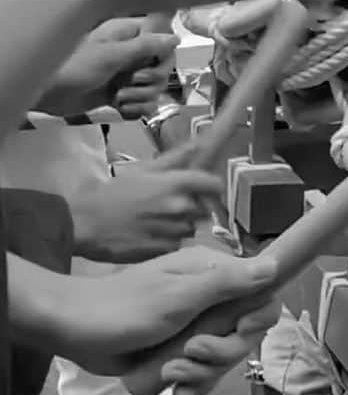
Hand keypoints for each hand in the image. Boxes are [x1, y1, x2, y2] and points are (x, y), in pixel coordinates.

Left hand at [37, 20, 177, 116]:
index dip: (164, 54)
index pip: (164, 40)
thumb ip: (144, 47)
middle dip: (151, 81)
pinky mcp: (121, 95)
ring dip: (141, 97)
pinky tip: (119, 108)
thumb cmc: (74, 66)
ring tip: (118, 97)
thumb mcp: (110, 54)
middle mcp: (131, 53)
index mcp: (129, 34)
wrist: (47, 93)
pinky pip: (144, 104)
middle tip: (130, 83)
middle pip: (164, 68)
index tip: (154, 63)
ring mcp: (126, 75)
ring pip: (155, 89)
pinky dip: (135, 109)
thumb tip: (176, 38)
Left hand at [57, 243, 278, 374]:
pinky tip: (170, 386)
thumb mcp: (179, 295)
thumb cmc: (123, 307)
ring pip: (224, 359)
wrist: (72, 328)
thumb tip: (274, 265)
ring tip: (170, 372)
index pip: (261, 296)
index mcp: (212, 274)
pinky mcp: (178, 352)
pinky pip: (202, 374)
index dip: (257, 320)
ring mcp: (194, 327)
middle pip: (245, 335)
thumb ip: (227, 283)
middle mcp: (209, 298)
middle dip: (221, 353)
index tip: (239, 330)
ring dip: (201, 373)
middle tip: (192, 352)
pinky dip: (190, 383)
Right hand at [73, 158, 222, 261]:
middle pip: (205, 208)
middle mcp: (181, 208)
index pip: (214, 184)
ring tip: (154, 220)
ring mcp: (175, 231)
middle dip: (192, 206)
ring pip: (191, 227)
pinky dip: (168, 239)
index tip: (202, 188)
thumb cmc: (113, 193)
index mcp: (176, 184)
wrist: (86, 224)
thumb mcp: (142, 170)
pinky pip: (178, 243)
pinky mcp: (167, 251)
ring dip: (179, 224)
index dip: (210, 186)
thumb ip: (175, 159)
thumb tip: (199, 144)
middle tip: (168, 205)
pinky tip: (148, 234)